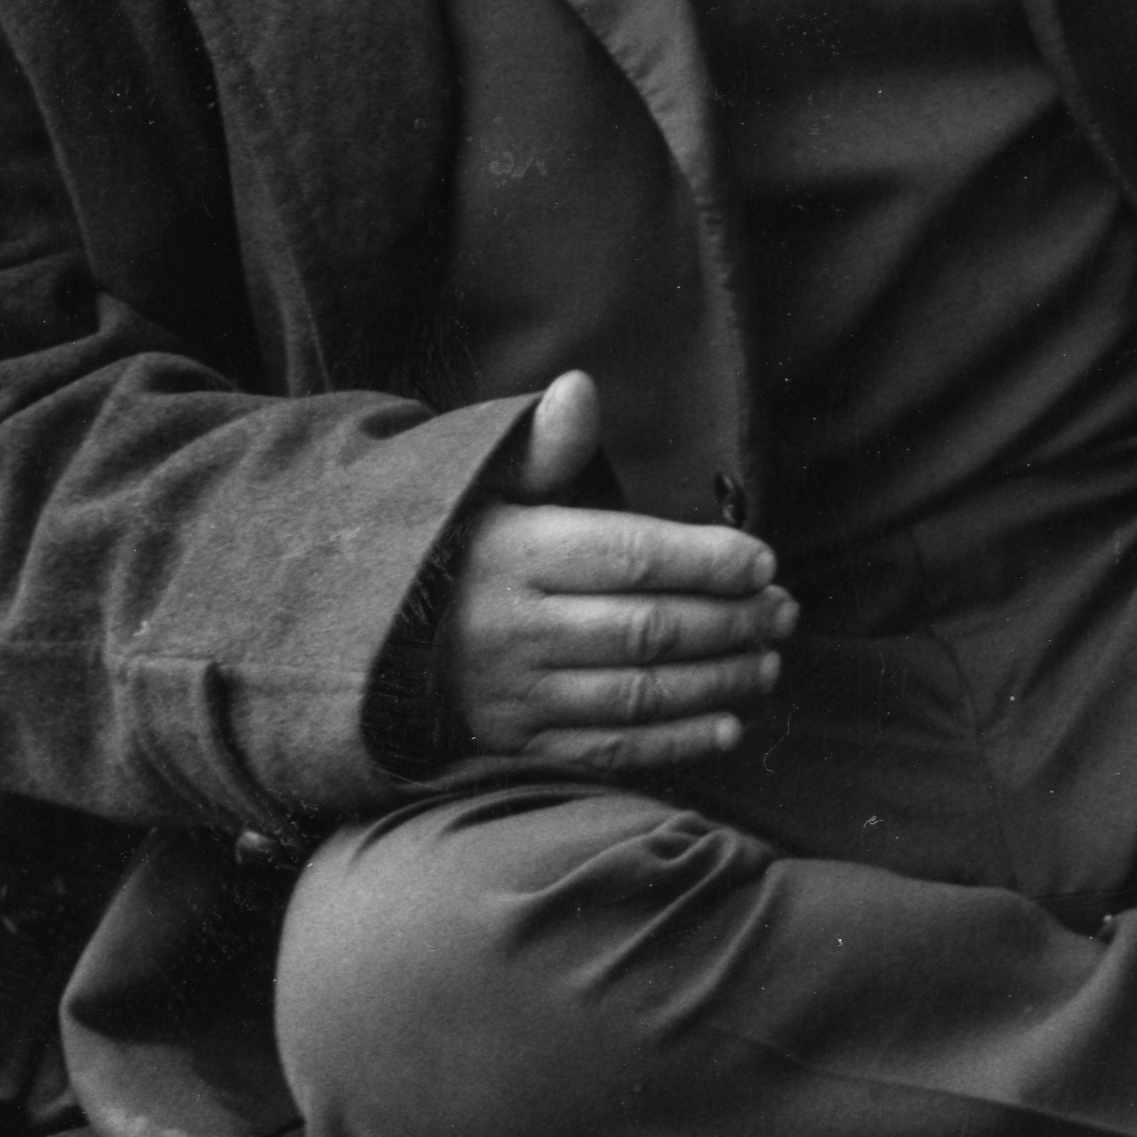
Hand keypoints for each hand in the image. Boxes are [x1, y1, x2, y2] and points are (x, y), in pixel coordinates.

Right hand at [440, 370, 786, 778]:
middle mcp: (514, 628)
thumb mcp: (479, 482)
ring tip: (771, 663)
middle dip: (731, 623)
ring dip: (717, 682)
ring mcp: (514, 693)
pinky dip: (674, 743)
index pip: (630, 558)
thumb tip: (579, 387)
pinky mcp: (513, 742)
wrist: (351, 633)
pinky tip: (730, 726)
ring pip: (636, 694)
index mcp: (514, 554)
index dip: (707, 561)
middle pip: (646, 631)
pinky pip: (606, 748)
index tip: (764, 561)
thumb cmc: (445, 545)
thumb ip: (542, 446)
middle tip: (785, 612)